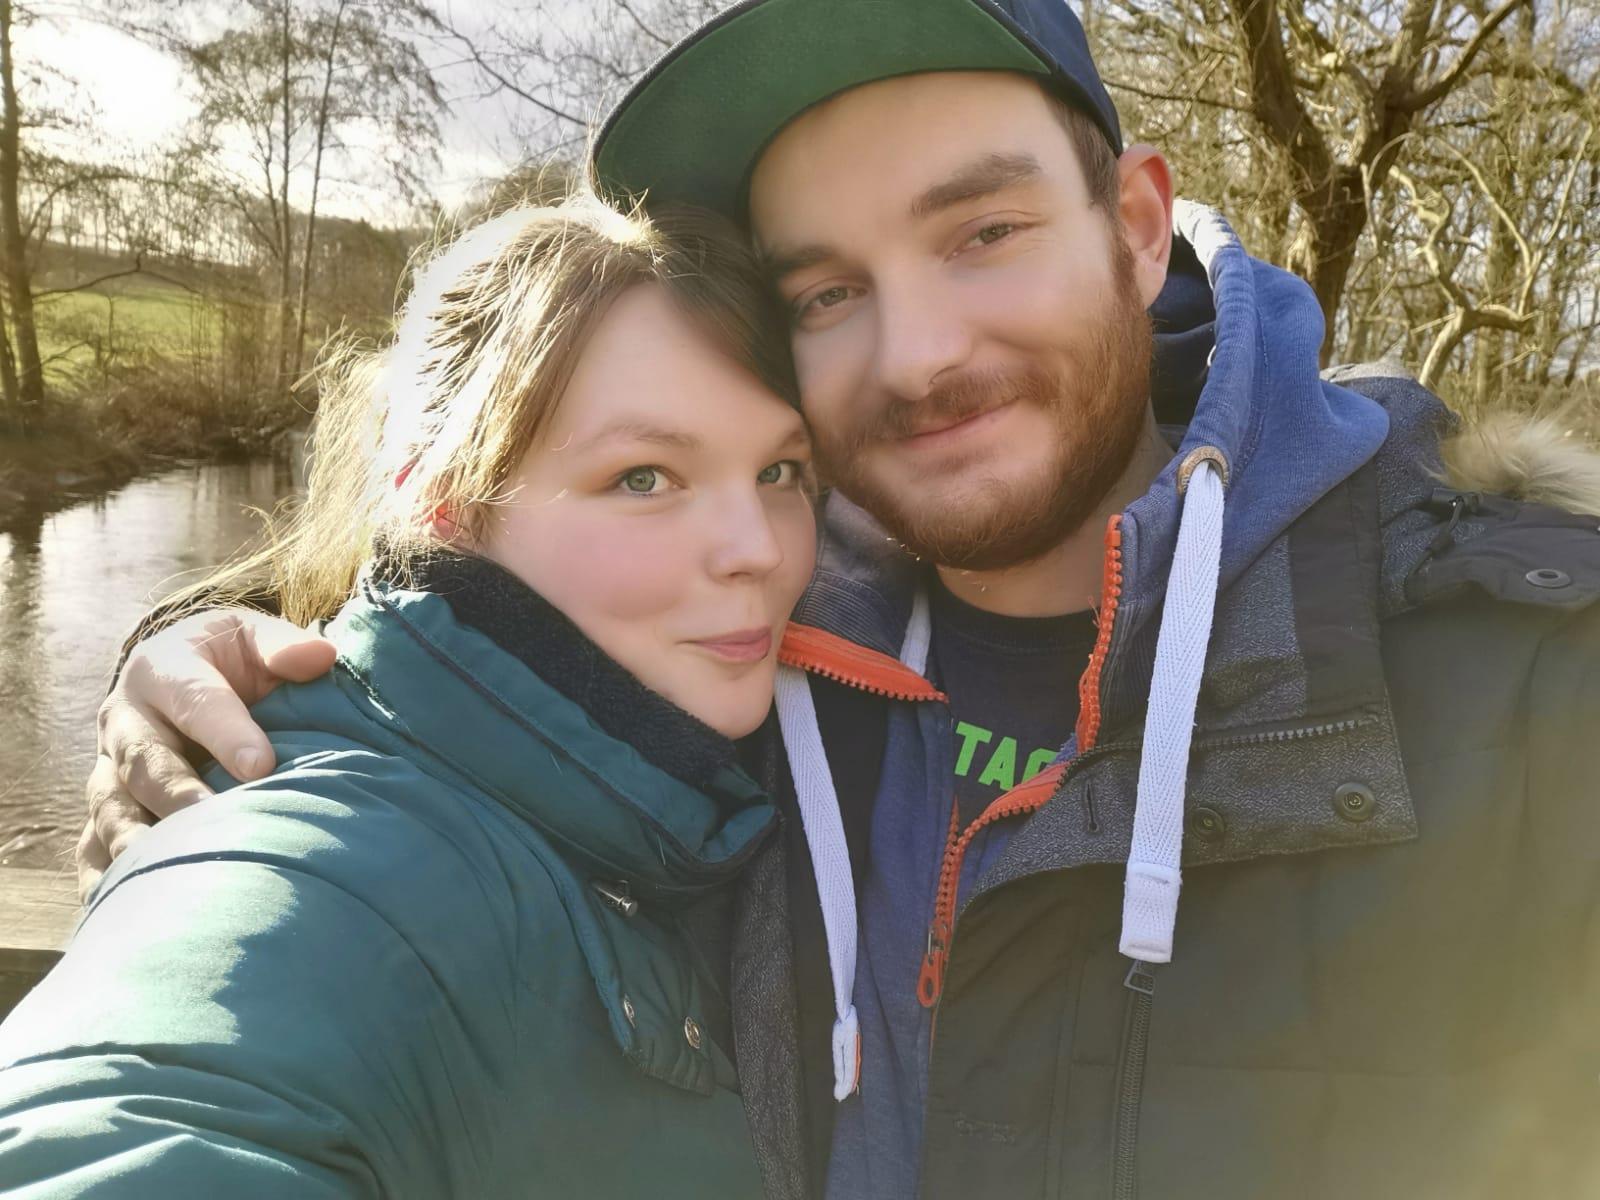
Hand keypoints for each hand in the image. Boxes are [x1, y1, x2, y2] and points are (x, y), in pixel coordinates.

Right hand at [78, 609, 337, 900]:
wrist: (180, 671)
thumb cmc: (231, 659)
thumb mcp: (253, 637)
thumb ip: (283, 647)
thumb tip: (320, 655)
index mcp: (162, 671)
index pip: (196, 702)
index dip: (228, 735)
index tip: (263, 766)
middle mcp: (125, 722)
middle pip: (144, 763)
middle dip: (178, 796)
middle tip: (215, 825)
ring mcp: (108, 770)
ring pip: (112, 810)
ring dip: (137, 844)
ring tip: (171, 876)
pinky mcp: (106, 810)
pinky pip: (93, 847)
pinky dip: (105, 877)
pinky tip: (126, 907)